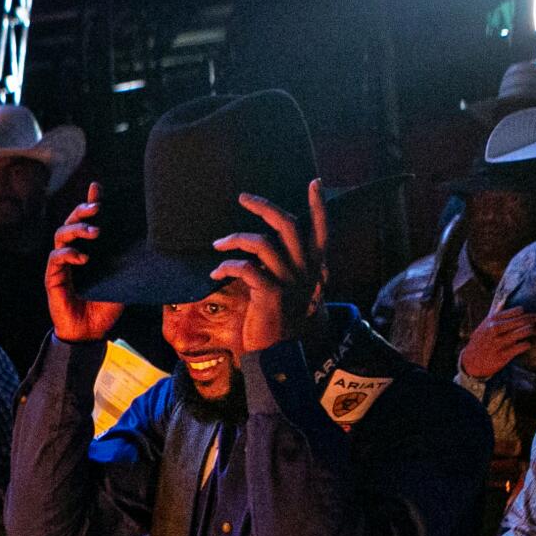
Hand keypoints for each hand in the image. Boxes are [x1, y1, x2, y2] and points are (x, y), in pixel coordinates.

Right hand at [45, 182, 123, 342]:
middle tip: (96, 207)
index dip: (90, 202)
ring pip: (61, 235)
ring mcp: (61, 265)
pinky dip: (69, 254)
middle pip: (71, 222)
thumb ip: (130, 263)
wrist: (90, 333)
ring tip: (94, 233)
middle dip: (82, 210)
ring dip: (77, 229)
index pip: (87, 221)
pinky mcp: (52, 278)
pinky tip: (83, 257)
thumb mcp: (124, 280)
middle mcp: (73, 253)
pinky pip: (56, 258)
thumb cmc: (105, 307)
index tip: (97, 188)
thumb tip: (155, 249)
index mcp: (89, 249)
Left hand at [209, 180, 328, 353]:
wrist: (282, 353)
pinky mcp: (271, 295)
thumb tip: (266, 243)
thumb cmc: (282, 317)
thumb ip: (286, 265)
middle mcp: (306, 270)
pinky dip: (225, 266)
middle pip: (288, 225)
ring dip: (234, 239)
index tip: (314, 182)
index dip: (318, 205)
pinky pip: (245, 269)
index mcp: (314, 266)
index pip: (322, 229)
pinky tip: (213, 274)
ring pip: (262, 243)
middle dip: (264, 206)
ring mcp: (290, 282)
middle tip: (243, 197)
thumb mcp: (292, 288)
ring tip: (218, 245)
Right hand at [458, 306, 535, 379]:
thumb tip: (503, 300)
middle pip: (525, 319)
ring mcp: (498, 342)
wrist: (469, 362)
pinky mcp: (502, 355)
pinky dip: (529, 344)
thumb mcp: (484, 325)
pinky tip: (531, 344)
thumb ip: (495, 313)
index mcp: (492, 320)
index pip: (519, 312)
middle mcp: (495, 329)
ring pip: (525, 331)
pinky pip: (522, 346)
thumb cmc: (480, 342)